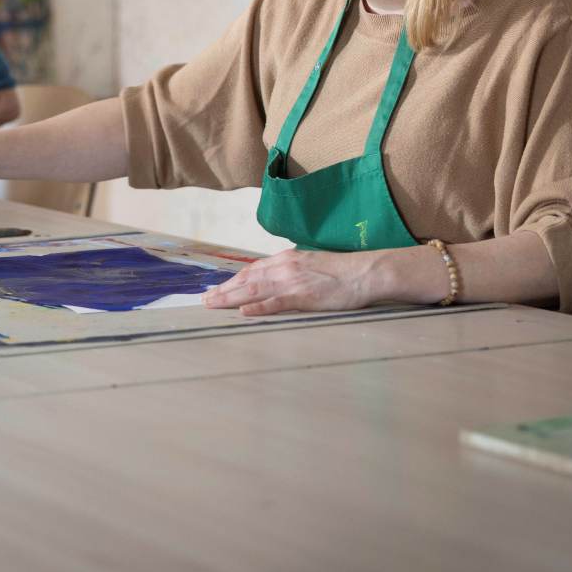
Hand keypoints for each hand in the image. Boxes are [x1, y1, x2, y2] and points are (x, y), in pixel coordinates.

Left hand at [203, 248, 379, 316]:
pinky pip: (276, 303)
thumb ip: (291, 271)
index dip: (232, 280)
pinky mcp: (304, 296)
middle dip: (224, 290)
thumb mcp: (310, 265)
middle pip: (247, 279)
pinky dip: (258, 308)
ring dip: (231, 298)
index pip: (252, 270)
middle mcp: (284, 267)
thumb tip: (276, 280)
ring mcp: (293, 281)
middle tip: (205, 300)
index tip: (217, 288)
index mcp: (286, 259)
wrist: (365, 272)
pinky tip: (243, 312)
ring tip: (213, 305)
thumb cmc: (342, 271)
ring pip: (254, 290)